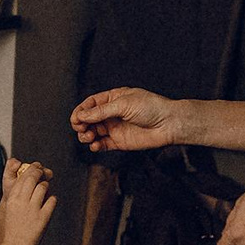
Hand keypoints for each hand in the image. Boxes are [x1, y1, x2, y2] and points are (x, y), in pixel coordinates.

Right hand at [0, 156, 57, 244]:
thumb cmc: (13, 227)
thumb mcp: (10, 208)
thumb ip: (18, 195)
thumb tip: (29, 182)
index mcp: (12, 198)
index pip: (23, 177)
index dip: (31, 170)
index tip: (35, 168)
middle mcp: (22, 201)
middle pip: (33, 178)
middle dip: (39, 172)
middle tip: (44, 171)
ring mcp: (33, 209)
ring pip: (43, 187)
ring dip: (46, 185)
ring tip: (45, 188)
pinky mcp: (43, 217)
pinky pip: (52, 200)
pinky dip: (52, 199)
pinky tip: (50, 201)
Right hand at [70, 88, 184, 152]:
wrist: (168, 124)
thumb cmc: (150, 107)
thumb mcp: (123, 104)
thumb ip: (101, 111)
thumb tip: (81, 115)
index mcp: (113, 99)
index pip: (90, 104)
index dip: (81, 111)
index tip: (76, 118)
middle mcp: (112, 113)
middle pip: (89, 119)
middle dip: (81, 124)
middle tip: (81, 128)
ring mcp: (115, 128)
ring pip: (93, 132)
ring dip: (86, 135)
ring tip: (89, 136)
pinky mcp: (119, 142)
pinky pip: (102, 144)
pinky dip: (95, 146)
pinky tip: (95, 145)